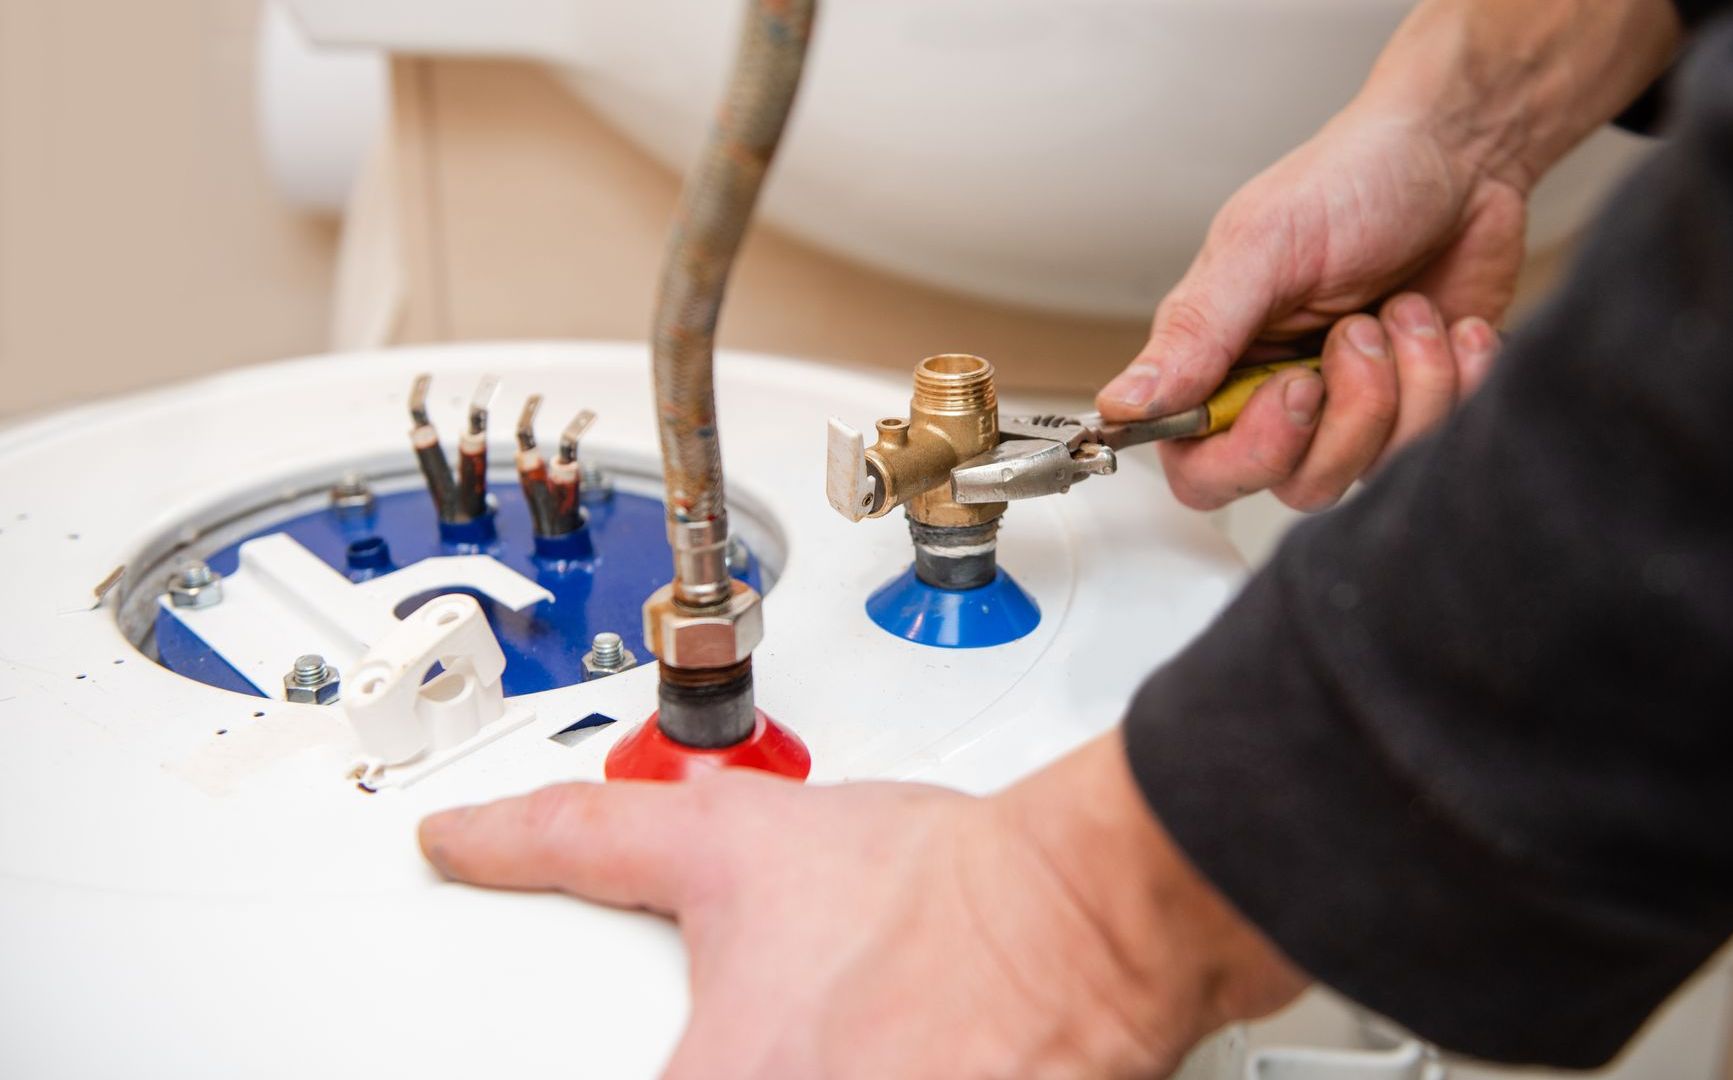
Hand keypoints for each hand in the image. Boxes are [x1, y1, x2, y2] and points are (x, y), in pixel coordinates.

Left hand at [419, 734, 1306, 1077]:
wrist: (1077, 913)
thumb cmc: (930, 890)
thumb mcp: (723, 840)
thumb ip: (576, 839)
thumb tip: (465, 841)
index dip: (681, 1054)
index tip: (705, 1036)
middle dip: (772, 1049)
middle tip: (821, 1018)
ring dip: (836, 1061)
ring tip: (872, 1031)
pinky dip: (891, 1071)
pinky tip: (910, 1047)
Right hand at [1097, 0, 1680, 511]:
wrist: (1461, 153)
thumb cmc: (1354, 180)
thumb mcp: (1263, 246)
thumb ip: (1195, 332)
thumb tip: (1121, 403)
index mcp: (1219, 362)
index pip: (1204, 469)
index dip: (1253, 453)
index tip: (1298, 387)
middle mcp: (1281, 397)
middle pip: (1298, 483)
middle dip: (1350, 412)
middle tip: (1360, 328)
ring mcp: (1354, 409)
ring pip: (1374, 468)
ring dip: (1409, 383)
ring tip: (1407, 311)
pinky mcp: (1420, 408)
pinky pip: (1437, 444)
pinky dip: (1458, 380)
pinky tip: (1452, 325)